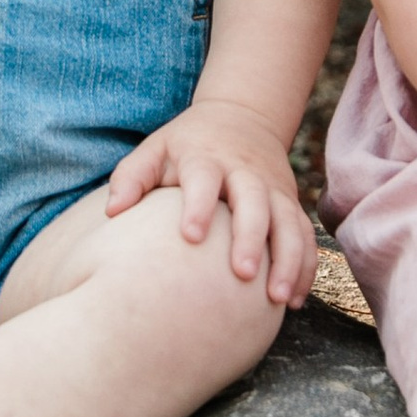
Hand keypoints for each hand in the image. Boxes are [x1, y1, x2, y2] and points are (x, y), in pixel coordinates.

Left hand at [106, 95, 317, 304]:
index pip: (204, 179)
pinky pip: (304, 236)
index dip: (198, 206)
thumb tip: (112, 211)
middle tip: (242, 274)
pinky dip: (304, 267)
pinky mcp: (290, 203)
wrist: (242, 116)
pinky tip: (294, 300)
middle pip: (254, 203)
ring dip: (287, 260)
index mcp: (207, 158)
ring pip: (289, 223)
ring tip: (278, 299)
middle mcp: (246, 172)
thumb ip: (132, 177)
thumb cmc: (186, 145)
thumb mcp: (155, 149)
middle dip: (251, 238)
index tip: (190, 236)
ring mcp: (273, 188)